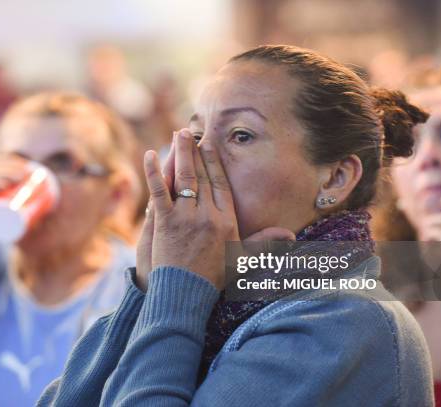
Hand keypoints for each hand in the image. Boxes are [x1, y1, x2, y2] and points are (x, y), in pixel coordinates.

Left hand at [140, 129, 293, 289]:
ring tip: (177, 135)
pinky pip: (159, 191)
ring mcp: (186, 218)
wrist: (187, 295)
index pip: (220, 184)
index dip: (214, 162)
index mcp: (227, 221)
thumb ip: (264, 243)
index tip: (209, 145)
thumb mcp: (242, 259)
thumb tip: (291, 236)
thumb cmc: (214, 279)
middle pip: (202, 176)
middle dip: (195, 151)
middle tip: (189, 132)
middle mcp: (208, 215)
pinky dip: (153, 172)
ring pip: (184, 178)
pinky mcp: (165, 223)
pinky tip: (149, 155)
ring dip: (180, 154)